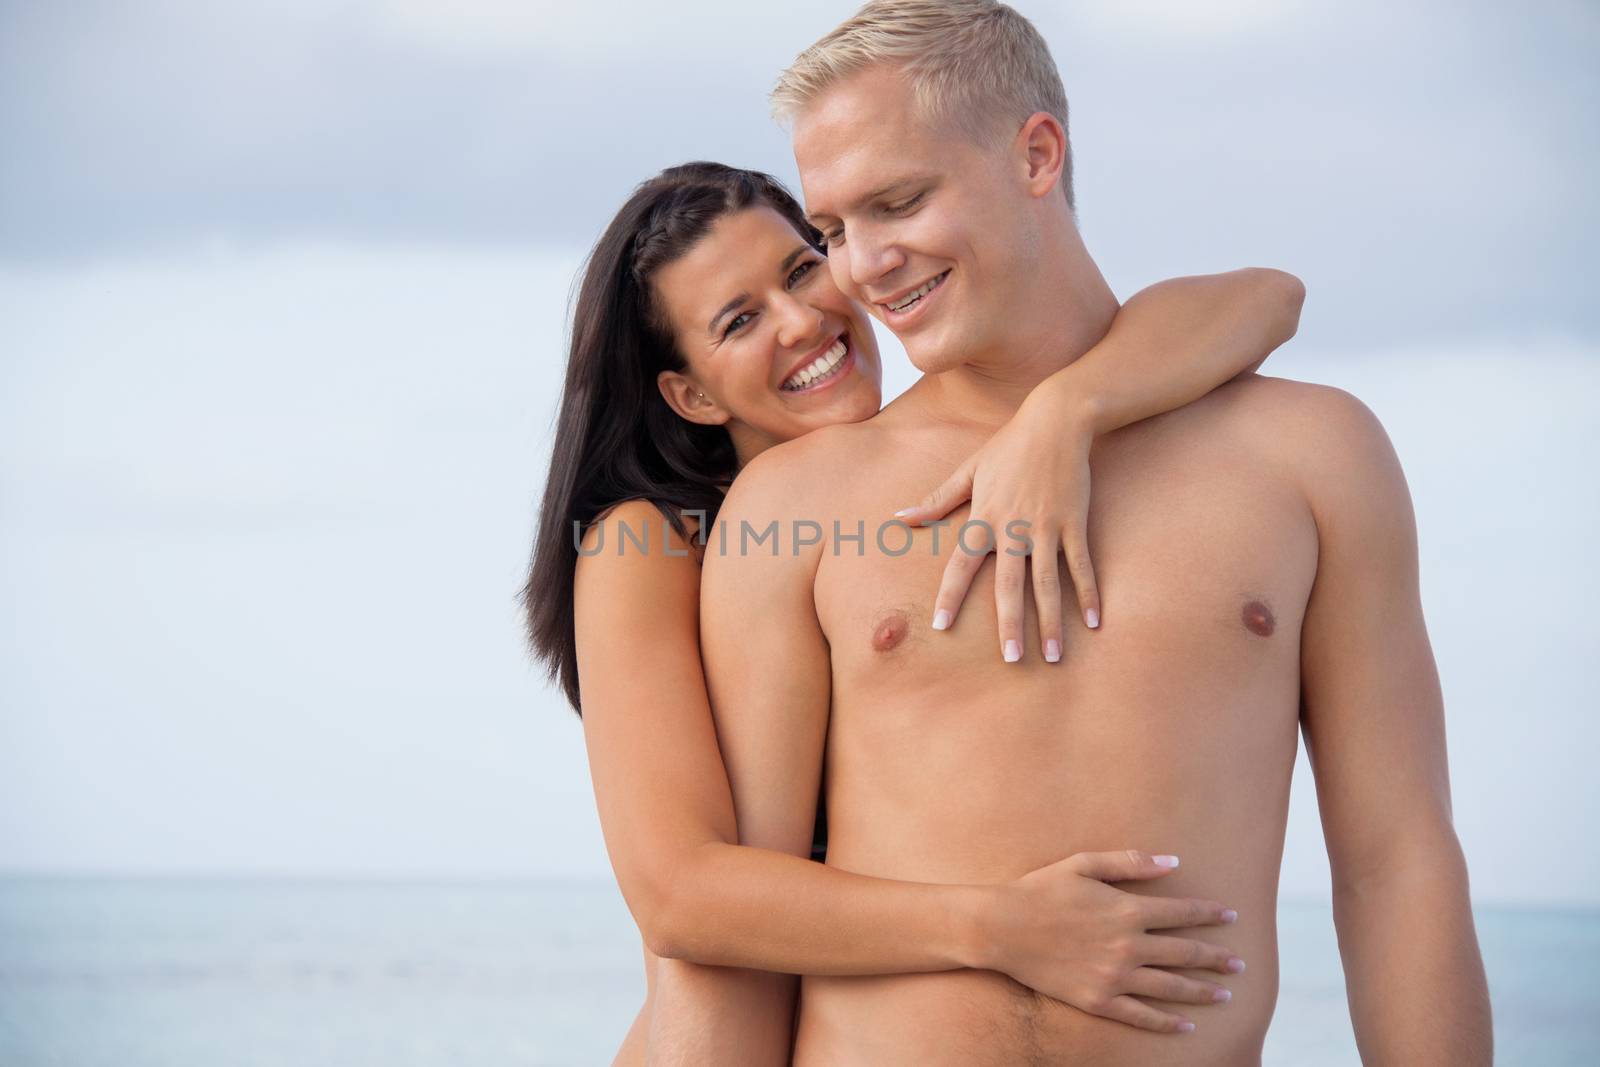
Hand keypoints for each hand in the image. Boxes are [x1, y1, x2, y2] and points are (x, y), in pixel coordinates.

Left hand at [893, 385, 1100, 661]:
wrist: (1056, 421)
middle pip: (1010, 584)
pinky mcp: (1074, 523)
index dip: (951, 594)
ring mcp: (1047, 527)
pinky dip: (1089, 592)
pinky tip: (1095, 621)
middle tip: (1010, 660)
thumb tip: (899, 517)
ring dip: (1052, 621)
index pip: (962, 563)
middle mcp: (1015, 527)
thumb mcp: (969, 469)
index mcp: (985, 517)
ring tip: (1053, 655)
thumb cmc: (1008, 446)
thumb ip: (936, 499)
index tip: (940, 624)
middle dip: (1010, 624)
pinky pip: (1082, 564)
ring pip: (1049, 583)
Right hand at [982, 850, 1244, 1033]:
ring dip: (1201, 991)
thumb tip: (1174, 862)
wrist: (1002, 927)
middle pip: (1185, 953)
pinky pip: (1141, 1015)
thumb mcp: (1084, 864)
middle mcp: (1128, 945)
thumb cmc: (1041, 889)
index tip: (1231, 918)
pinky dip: (1166, 1022)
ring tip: (1225, 994)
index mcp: (1128, 909)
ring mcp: (1115, 976)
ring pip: (1170, 987)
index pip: (1183, 913)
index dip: (1210, 915)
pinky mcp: (1098, 1000)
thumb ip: (1131, 863)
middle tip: (1240, 963)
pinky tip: (1185, 1024)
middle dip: (1216, 957)